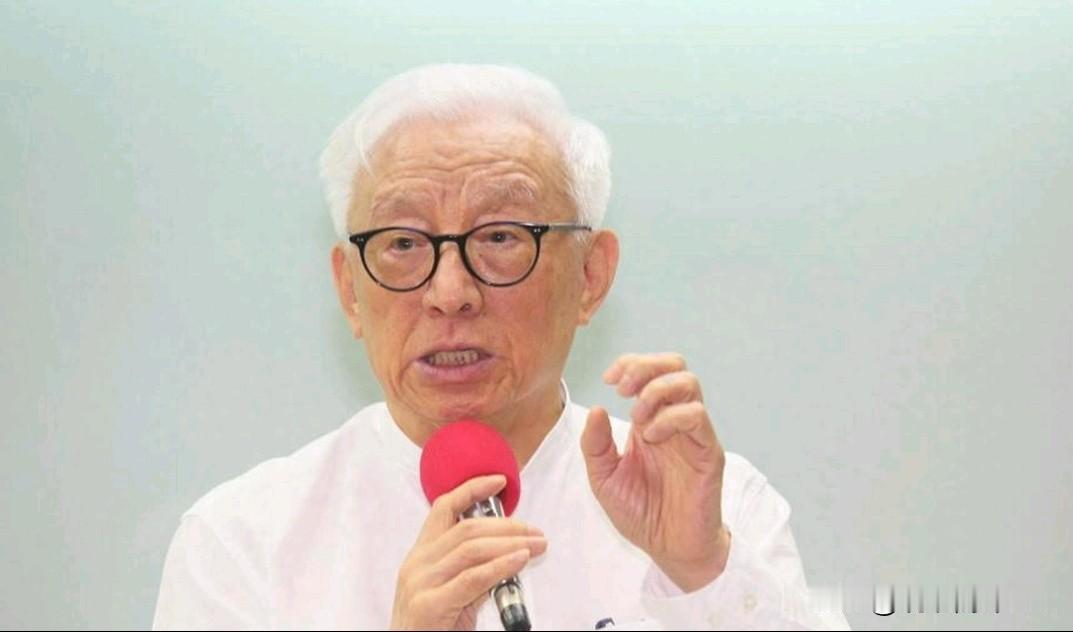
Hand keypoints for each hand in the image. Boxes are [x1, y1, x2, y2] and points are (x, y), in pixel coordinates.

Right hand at [390, 475, 547, 629]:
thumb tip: (510, 554)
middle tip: (535, 530)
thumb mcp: (452, 594)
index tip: (499, 481)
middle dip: (506, 525)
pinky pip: (470, 579)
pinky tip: (519, 560)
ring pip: (470, 548)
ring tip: (536, 544)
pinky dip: (499, 566)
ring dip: (510, 543)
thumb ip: (475, 572)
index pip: (443, 509)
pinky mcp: (429, 605)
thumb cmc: (431, 629)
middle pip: (466, 528)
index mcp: (421, 556)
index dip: (471, 489)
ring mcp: (420, 583)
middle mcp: (417, 564)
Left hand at [581, 353, 730, 591]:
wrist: (669, 548)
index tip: (608, 379)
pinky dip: (670, 417)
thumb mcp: (603, 478)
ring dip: (656, 391)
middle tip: (623, 390)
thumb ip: (595, 444)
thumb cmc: (641, 513)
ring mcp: (693, 434)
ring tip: (638, 419)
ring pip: (689, 383)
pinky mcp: (708, 451)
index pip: (650, 371)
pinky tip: (653, 437)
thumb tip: (596, 408)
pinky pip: (697, 416)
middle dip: (645, 366)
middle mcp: (673, 420)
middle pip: (675, 365)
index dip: (629, 363)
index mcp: (649, 421)